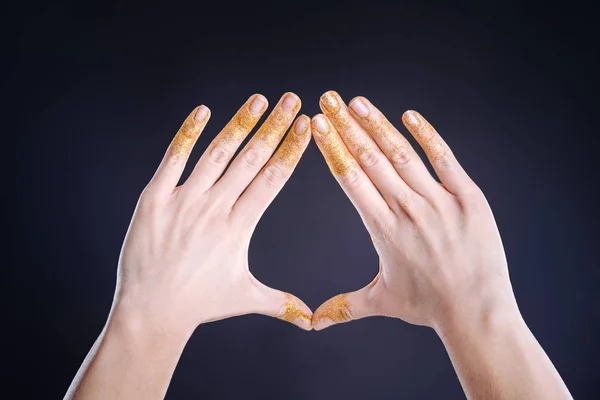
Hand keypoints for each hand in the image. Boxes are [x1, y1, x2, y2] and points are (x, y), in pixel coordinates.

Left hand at [113, 93, 312, 335]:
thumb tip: (311, 320)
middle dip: (275, 126)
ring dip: (240, 124)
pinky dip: (188, 134)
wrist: (151, 311)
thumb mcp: (245, 298)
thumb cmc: (200, 304)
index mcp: (239, 227)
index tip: (305, 126)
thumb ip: (282, 303)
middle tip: (292, 99)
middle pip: (251, 159)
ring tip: (259, 99)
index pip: (272, 179)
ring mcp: (183, 201)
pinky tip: (203, 111)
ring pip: (217, 154)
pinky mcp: (154, 198)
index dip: (291, 150)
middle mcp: (214, 209)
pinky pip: (173, 159)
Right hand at [310, 91, 517, 331]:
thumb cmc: (427, 306)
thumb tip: (312, 323)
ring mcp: (439, 202)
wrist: (477, 311)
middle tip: (328, 98)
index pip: (350, 180)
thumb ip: (344, 306)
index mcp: (382, 230)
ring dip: (377, 125)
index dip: (332, 149)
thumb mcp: (381, 301)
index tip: (317, 125)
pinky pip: (445, 160)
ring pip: (402, 155)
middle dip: (345, 126)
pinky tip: (409, 115)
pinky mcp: (468, 198)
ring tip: (356, 102)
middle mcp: (407, 211)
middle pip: (370, 159)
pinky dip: (427, 136)